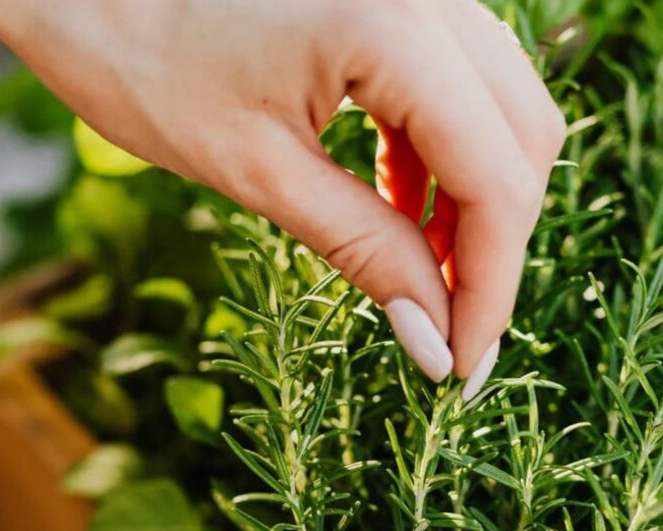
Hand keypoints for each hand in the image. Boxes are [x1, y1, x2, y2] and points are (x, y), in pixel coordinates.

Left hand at [0, 0, 565, 395]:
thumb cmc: (139, 58)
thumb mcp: (258, 174)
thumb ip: (364, 252)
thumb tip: (434, 341)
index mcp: (392, 25)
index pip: (495, 181)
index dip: (491, 287)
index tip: (464, 363)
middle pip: (523, 145)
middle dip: (494, 250)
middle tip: (449, 329)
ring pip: (506, 119)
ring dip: (477, 210)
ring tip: (421, 274)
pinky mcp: (406, 9)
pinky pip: (466, 98)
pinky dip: (448, 169)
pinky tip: (406, 215)